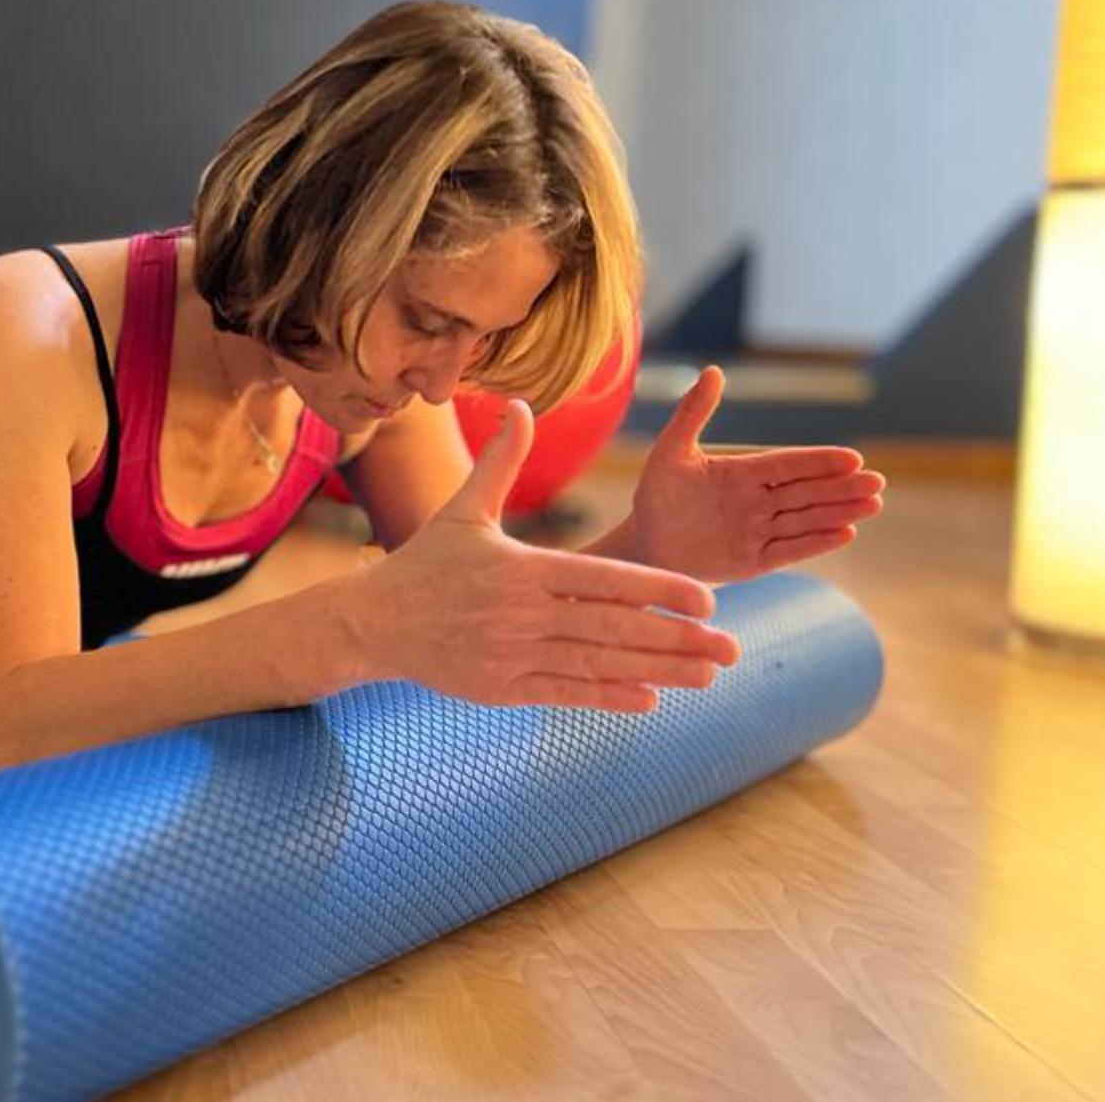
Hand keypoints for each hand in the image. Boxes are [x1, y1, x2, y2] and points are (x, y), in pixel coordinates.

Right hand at [354, 400, 740, 712]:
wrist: (374, 622)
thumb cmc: (424, 564)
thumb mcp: (461, 509)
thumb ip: (501, 462)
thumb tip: (520, 405)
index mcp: (522, 569)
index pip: (604, 581)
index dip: (659, 590)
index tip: (706, 598)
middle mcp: (523, 615)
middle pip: (613, 629)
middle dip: (677, 639)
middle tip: (730, 645)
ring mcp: (513, 655)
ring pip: (599, 665)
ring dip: (658, 671)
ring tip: (706, 674)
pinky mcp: (502, 687)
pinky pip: (566, 692)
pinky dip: (609, 696)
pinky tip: (650, 698)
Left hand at [624, 366, 884, 581]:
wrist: (644, 544)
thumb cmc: (657, 496)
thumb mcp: (671, 452)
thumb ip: (692, 413)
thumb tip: (714, 369)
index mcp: (743, 474)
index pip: (788, 465)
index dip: (819, 462)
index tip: (852, 458)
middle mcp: (757, 502)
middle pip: (806, 492)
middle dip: (842, 488)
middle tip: (878, 482)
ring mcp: (758, 532)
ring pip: (805, 519)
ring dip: (838, 512)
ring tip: (873, 504)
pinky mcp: (753, 562)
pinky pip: (788, 550)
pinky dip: (815, 543)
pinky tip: (845, 533)